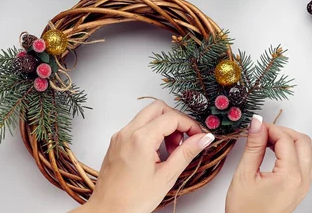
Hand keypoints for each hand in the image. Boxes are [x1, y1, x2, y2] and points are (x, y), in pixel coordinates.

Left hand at [75, 100, 214, 212]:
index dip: (190, 124)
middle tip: (185, 139)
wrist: (107, 211)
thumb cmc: (132, 200)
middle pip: (158, 108)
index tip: (199, 135)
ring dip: (163, 125)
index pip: (172, 117)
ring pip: (147, 115)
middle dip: (176, 119)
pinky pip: (137, 126)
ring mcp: (120, 136)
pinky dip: (151, 131)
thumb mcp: (166, 176)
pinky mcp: (116, 142)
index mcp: (140, 139)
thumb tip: (203, 138)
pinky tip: (158, 152)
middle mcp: (127, 132)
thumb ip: (187, 153)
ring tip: (171, 149)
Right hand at [226, 116, 311, 212]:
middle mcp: (301, 181)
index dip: (270, 128)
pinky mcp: (301, 189)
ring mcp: (303, 185)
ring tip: (272, 142)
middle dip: (283, 132)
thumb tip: (257, 125)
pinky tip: (280, 153)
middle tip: (263, 133)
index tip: (257, 127)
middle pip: (303, 141)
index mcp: (289, 176)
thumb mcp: (244, 174)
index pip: (286, 139)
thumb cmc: (245, 211)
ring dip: (293, 141)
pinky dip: (297, 153)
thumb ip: (254, 146)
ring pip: (310, 151)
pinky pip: (308, 163)